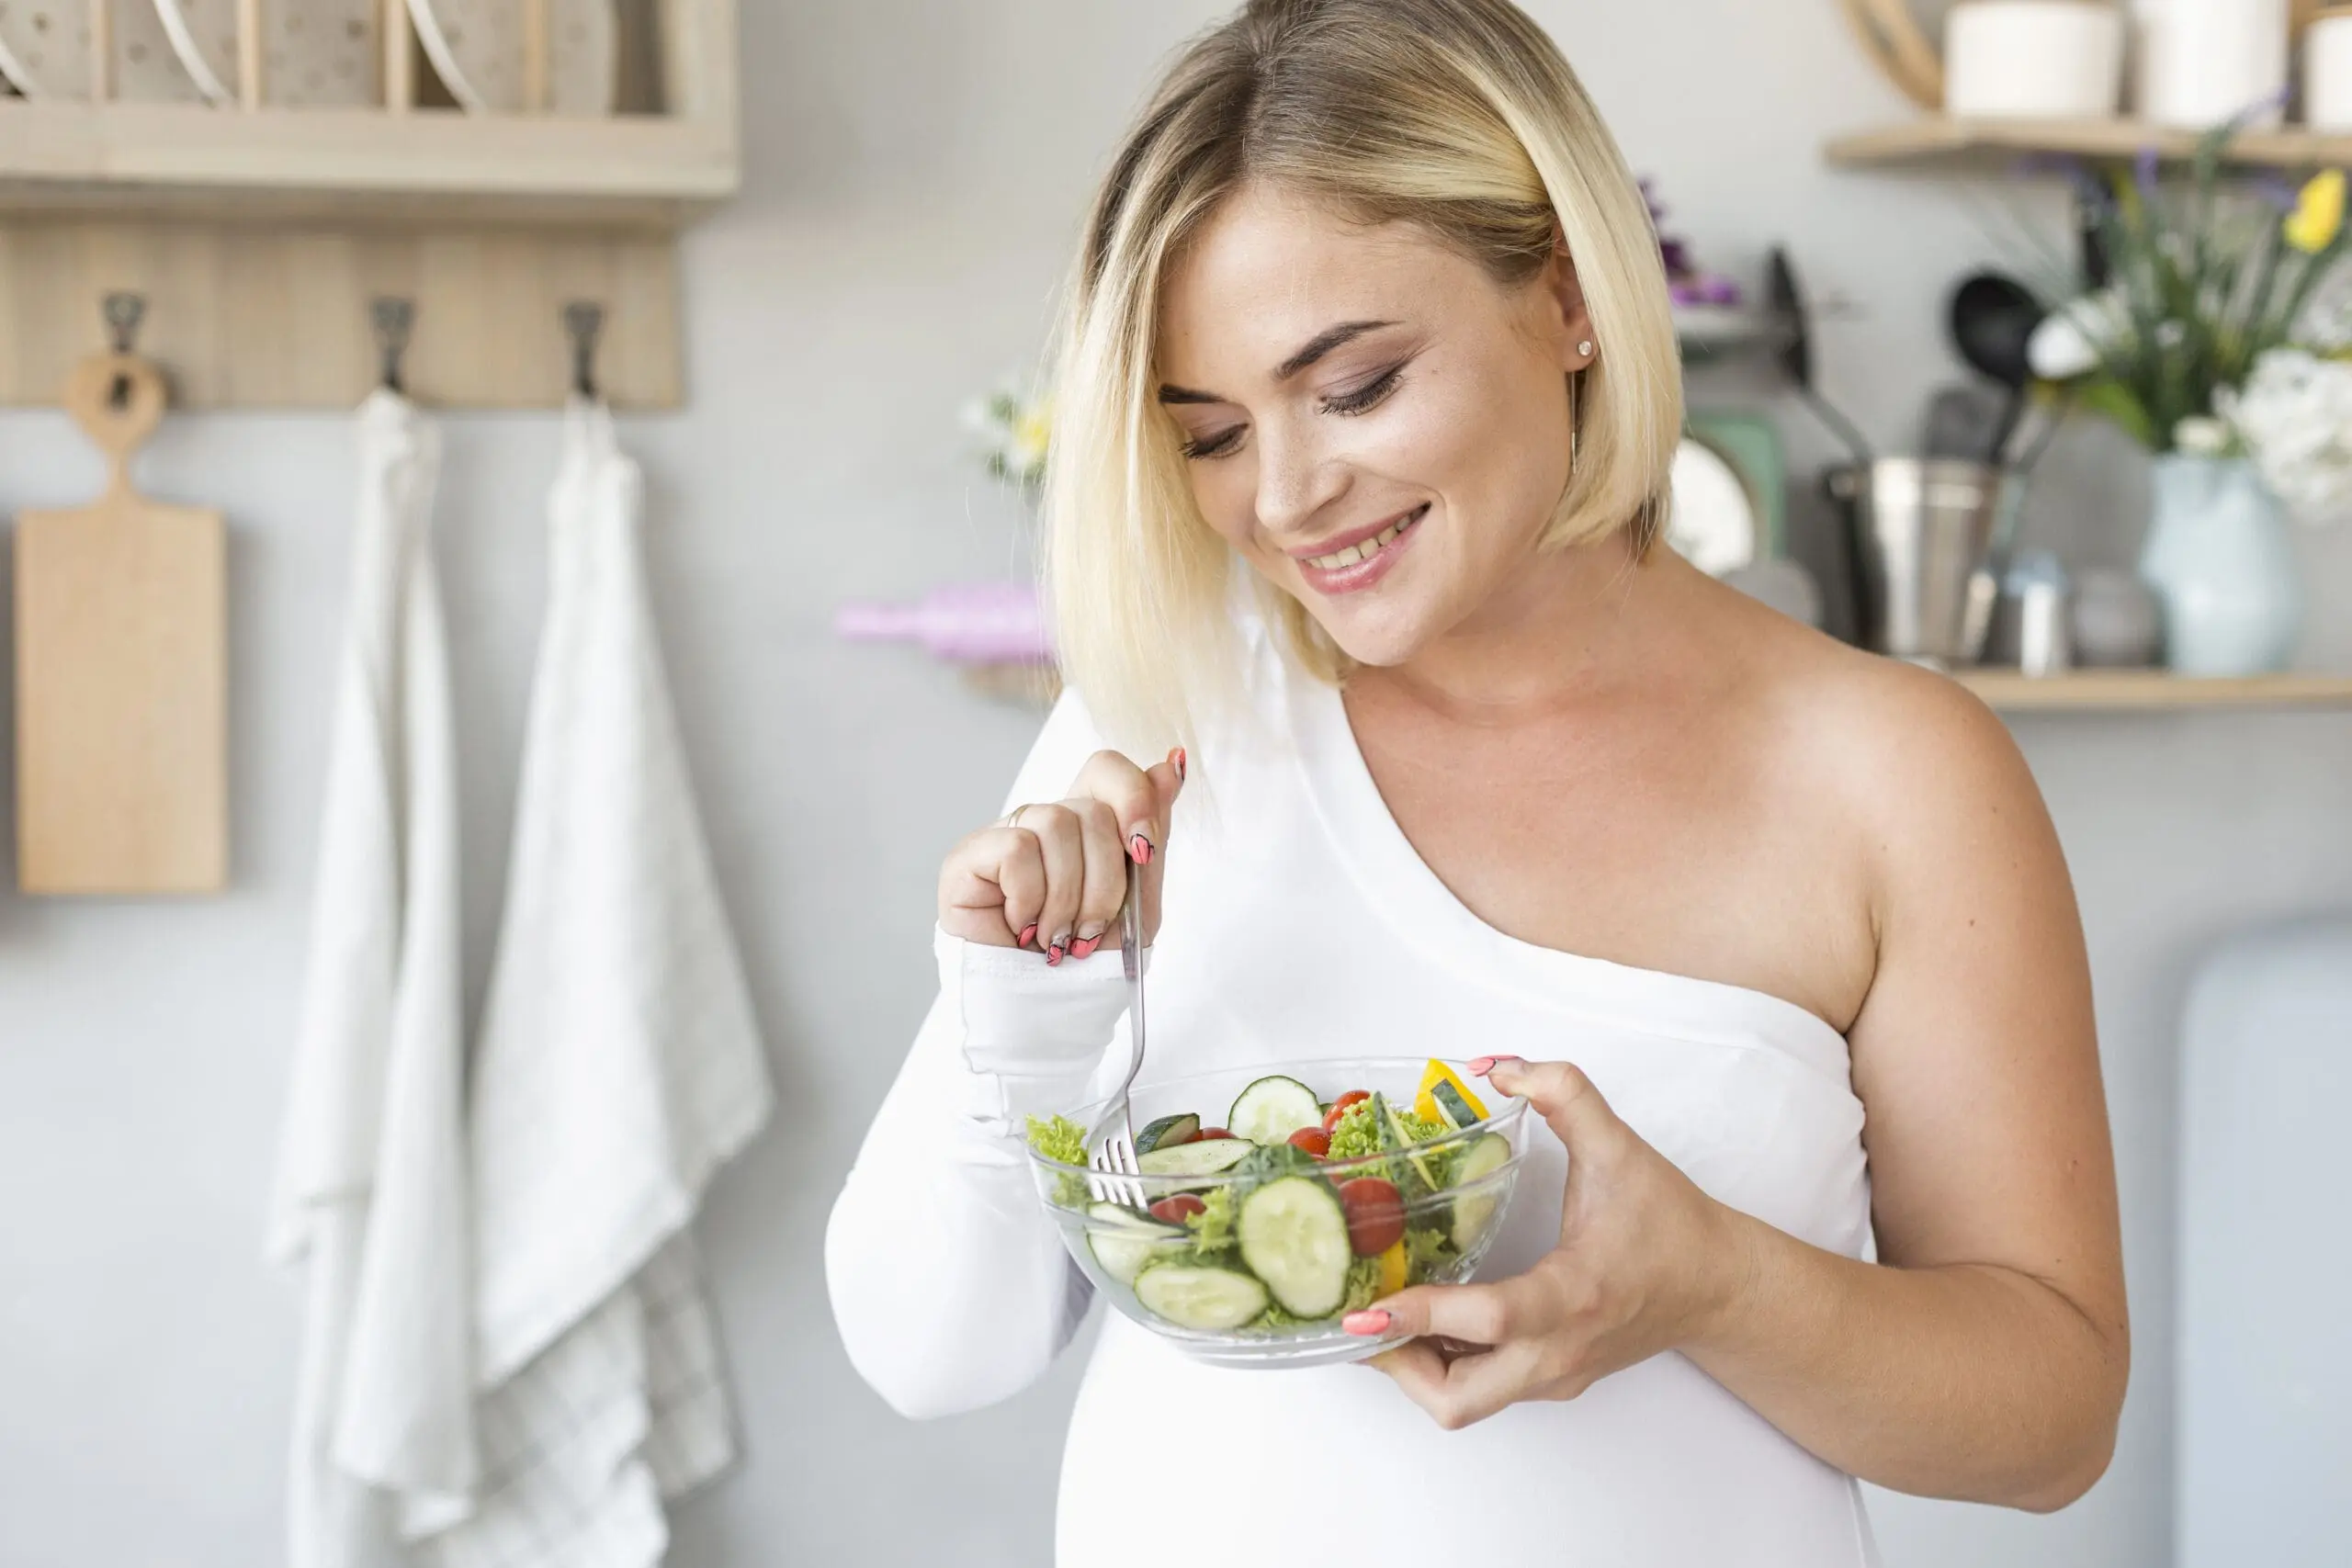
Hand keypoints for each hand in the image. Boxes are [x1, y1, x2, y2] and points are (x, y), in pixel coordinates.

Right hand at [938, 747, 1185, 961]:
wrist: (1046, 1014)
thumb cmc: (1086, 961)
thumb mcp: (1138, 900)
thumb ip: (1151, 834)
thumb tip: (1173, 763)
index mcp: (1085, 827)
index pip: (1106, 769)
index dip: (1134, 798)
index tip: (1144, 849)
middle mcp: (1044, 822)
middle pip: (1092, 809)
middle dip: (1106, 882)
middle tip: (1089, 929)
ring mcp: (1004, 835)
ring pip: (1056, 824)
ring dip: (1068, 898)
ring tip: (1057, 937)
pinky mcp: (968, 857)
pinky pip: (1017, 850)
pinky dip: (1030, 900)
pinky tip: (1023, 928)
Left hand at [1355, 1057, 1755, 1429]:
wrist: (1718, 1285)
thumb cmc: (1670, 1222)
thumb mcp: (1618, 1145)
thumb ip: (1562, 1091)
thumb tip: (1496, 1067)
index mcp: (1574, 1295)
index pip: (1490, 1318)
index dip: (1422, 1315)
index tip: (1368, 1306)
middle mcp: (1558, 1351)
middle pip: (1458, 1399)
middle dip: (1396, 1363)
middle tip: (1359, 1312)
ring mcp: (1553, 1376)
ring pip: (1462, 1404)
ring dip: (1411, 1367)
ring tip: (1382, 1309)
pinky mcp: (1550, 1382)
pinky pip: (1481, 1389)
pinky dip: (1439, 1363)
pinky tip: (1423, 1317)